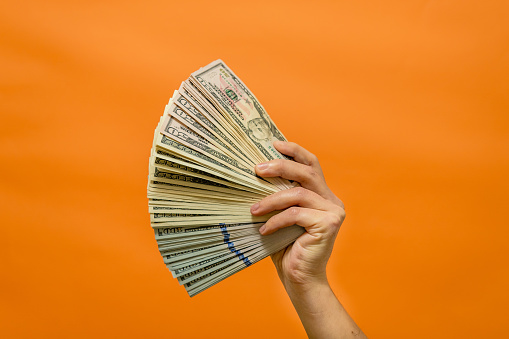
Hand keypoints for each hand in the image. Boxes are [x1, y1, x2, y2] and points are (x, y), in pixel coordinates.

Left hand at [250, 140, 345, 287]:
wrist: (299, 278)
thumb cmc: (286, 247)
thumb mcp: (280, 215)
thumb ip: (277, 195)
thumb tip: (254, 173)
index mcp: (322, 194)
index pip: (311, 164)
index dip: (294, 150)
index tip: (273, 143)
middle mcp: (331, 200)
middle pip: (307, 171)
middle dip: (281, 165)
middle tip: (257, 169)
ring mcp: (333, 211)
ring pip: (298, 193)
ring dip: (271, 199)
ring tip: (253, 209)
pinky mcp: (329, 224)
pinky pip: (296, 214)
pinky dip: (276, 220)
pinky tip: (263, 230)